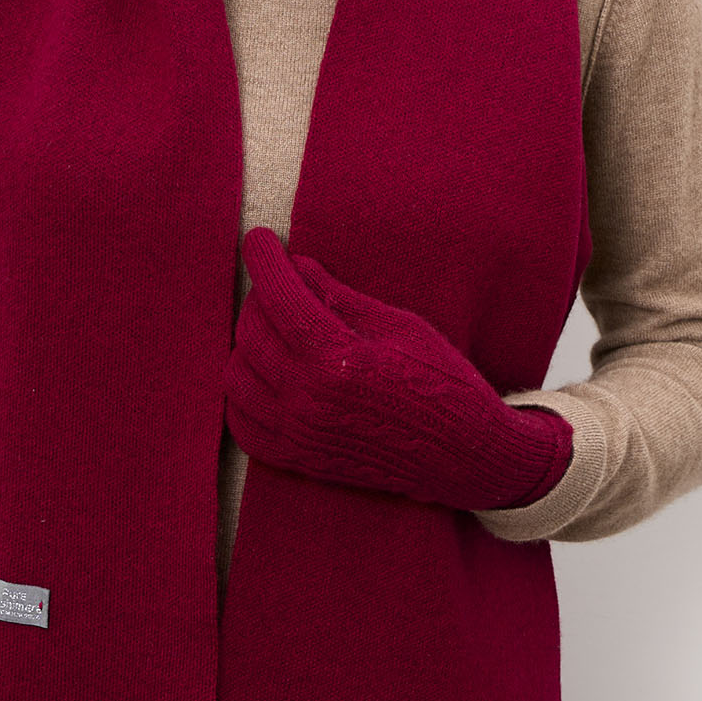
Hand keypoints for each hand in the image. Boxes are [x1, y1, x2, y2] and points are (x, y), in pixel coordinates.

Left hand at [223, 226, 571, 512]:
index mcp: (340, 359)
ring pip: (236, 377)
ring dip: (248, 344)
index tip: (258, 240)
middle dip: (260, 297)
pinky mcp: (300, 461)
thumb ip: (341, 296)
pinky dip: (243, 395)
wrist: (465, 457)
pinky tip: (265, 374)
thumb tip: (297, 266)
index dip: (264, 261)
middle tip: (283, 284)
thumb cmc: (443, 383)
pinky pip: (242, 426)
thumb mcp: (401, 326)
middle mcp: (311, 400)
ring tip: (276, 328)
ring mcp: (301, 435)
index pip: (280, 297)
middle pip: (252, 332)